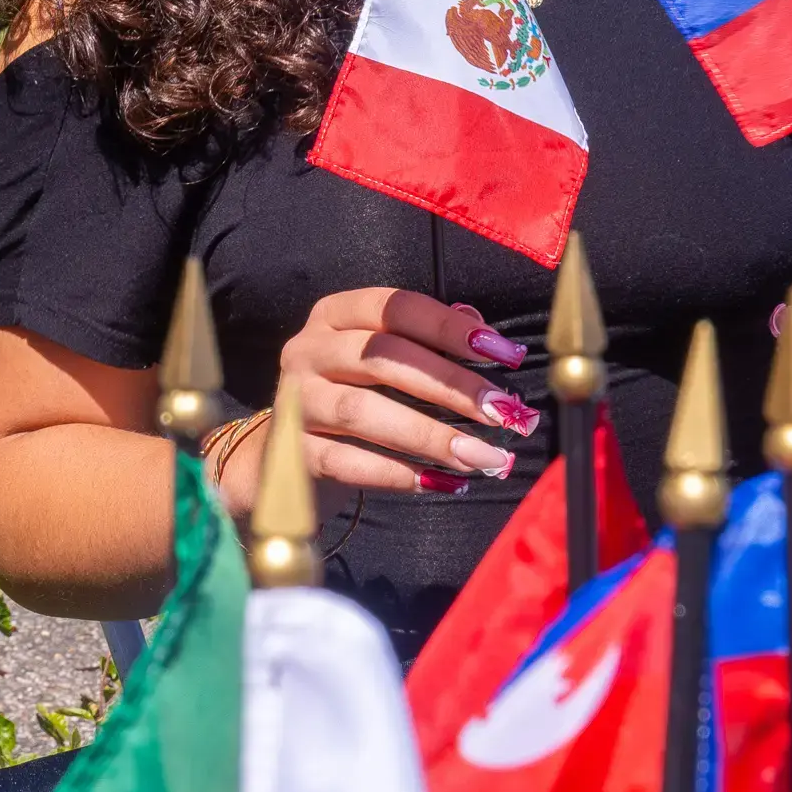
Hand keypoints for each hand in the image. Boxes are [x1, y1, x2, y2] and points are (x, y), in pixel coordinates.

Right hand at [228, 286, 544, 504]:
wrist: (285, 458)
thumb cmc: (353, 397)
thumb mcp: (386, 360)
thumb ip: (429, 339)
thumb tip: (480, 327)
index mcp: (335, 315)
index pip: (396, 308)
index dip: (452, 329)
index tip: (506, 356)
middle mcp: (307, 350)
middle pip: (382, 357)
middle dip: (451, 385)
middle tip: (505, 413)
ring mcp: (294, 401)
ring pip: (363, 412)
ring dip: (431, 436)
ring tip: (484, 457)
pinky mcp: (289, 452)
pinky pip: (345, 461)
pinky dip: (397, 474)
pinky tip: (442, 483)